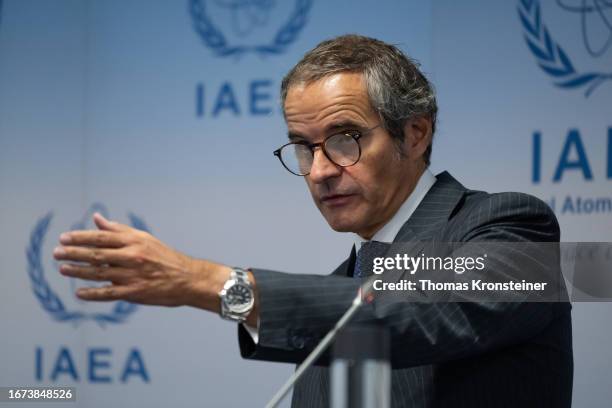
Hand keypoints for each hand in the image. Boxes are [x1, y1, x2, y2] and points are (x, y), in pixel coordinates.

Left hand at [53, 213, 229, 308]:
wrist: (187, 278)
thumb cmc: (163, 257)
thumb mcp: (143, 238)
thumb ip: (119, 230)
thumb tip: (96, 218)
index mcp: (134, 242)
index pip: (102, 237)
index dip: (80, 237)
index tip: (63, 237)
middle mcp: (132, 257)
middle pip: (97, 254)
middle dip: (74, 253)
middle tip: (56, 253)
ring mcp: (133, 275)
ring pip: (99, 273)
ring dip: (78, 271)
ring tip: (62, 269)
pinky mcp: (135, 292)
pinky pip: (109, 293)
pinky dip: (92, 293)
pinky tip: (79, 293)